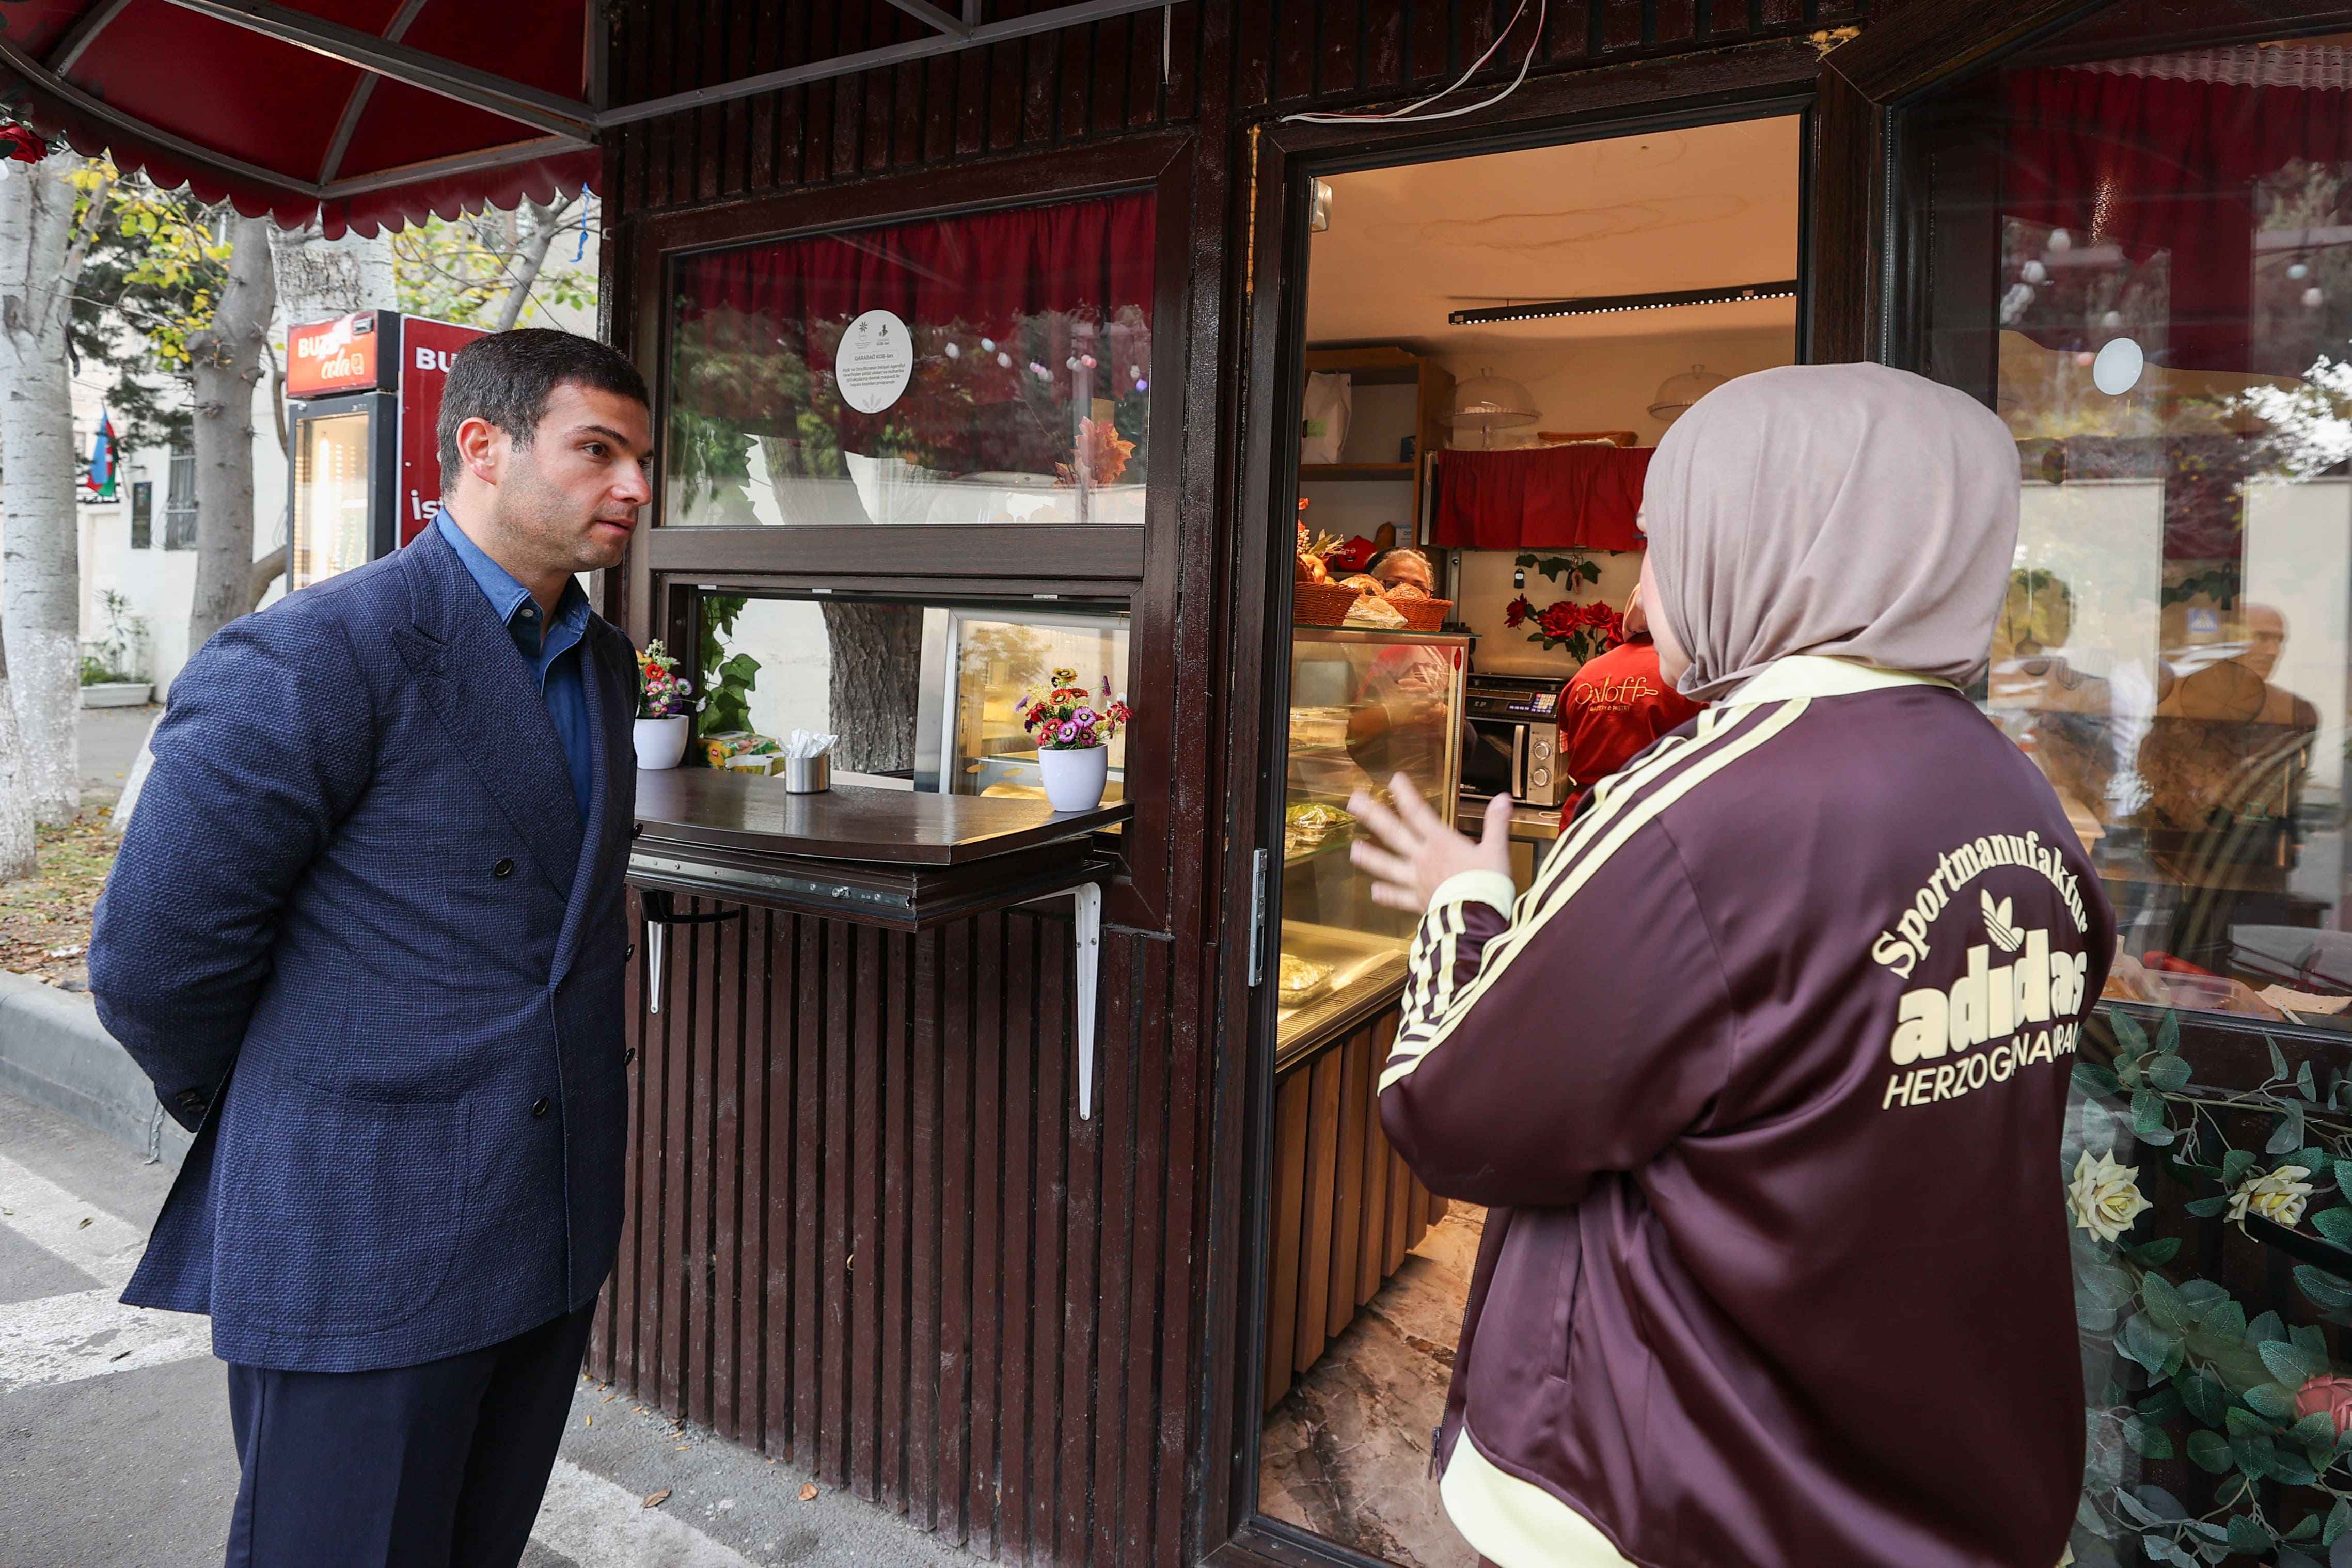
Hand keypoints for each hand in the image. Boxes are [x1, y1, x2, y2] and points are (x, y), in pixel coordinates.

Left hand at [1347, 775, 1512, 912]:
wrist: (1478, 919)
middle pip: (1394, 833)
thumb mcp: (1496, 850)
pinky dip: (1386, 895)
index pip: (1419, 813)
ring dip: (1371, 857)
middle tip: (1354, 802)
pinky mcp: (1418, 902)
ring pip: (1388, 866)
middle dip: (1373, 815)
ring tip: (1354, 849)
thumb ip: (1496, 823)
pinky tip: (1374, 892)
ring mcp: (1417, 881)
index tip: (1394, 779)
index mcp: (1442, 843)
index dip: (1406, 795)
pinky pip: (1398, 898)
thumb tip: (1503, 798)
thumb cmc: (1487, 885)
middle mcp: (1424, 859)